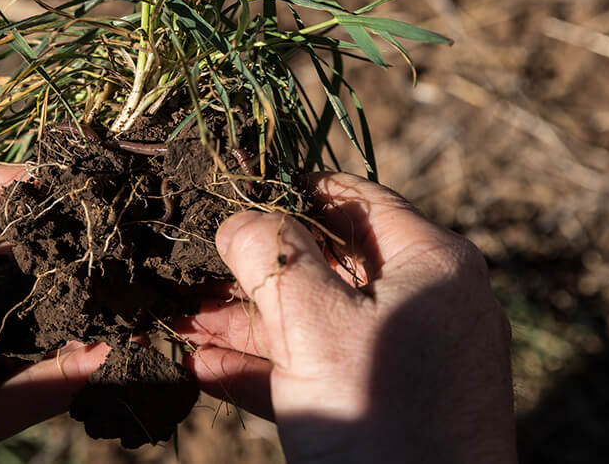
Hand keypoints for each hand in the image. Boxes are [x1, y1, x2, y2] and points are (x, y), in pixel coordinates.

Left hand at [0, 165, 107, 462]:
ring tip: (135, 297)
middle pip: (22, 261)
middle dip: (77, 246)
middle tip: (135, 235)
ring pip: (36, 327)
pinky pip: (25, 395)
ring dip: (84, 312)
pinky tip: (105, 357)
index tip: (96, 171)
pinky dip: (69, 378)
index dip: (38, 181)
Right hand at [179, 172, 516, 463]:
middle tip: (191, 265)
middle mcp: (424, 302)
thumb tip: (238, 219)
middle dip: (249, 269)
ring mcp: (405, 358)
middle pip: (325, 264)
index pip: (353, 200)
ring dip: (242, 322)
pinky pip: (318, 370)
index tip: (229, 197)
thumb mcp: (316, 322)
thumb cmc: (379, 416)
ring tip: (178, 318)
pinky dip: (264, 368)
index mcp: (430, 263)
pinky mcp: (384, 405)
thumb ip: (271, 255)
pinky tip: (201, 368)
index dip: (287, 193)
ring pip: (314, 321)